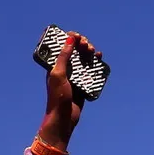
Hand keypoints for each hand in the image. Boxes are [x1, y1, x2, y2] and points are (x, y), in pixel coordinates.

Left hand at [40, 31, 101, 150]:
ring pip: (83, 59)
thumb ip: (63, 57)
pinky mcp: (83, 83)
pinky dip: (95, 62)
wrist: (64, 118)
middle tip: (86, 46)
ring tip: (93, 51)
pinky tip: (99, 58)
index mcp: (54, 66)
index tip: (77, 37)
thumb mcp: (58, 75)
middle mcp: (64, 69)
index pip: (61, 46)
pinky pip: (90, 70)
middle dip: (82, 44)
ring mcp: (74, 76)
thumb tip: (69, 38)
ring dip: (89, 52)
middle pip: (74, 50)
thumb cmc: (57, 97)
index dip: (69, 38)